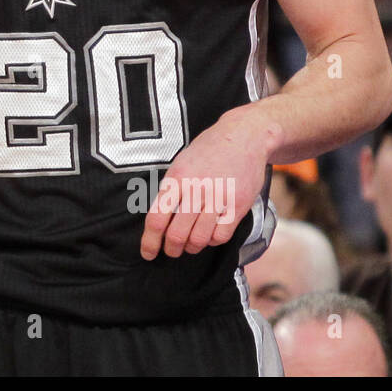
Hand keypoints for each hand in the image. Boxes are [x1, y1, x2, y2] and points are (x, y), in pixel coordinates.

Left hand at [139, 107, 280, 259]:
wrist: (243, 136)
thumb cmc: (208, 151)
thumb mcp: (181, 164)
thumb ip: (170, 190)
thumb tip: (158, 222)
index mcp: (176, 179)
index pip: (156, 219)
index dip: (149, 242)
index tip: (148, 253)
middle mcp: (195, 189)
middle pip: (176, 234)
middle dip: (171, 249)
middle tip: (172, 251)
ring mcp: (218, 197)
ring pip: (199, 239)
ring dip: (192, 247)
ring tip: (191, 245)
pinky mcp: (238, 204)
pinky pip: (221, 235)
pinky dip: (213, 241)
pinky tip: (211, 234)